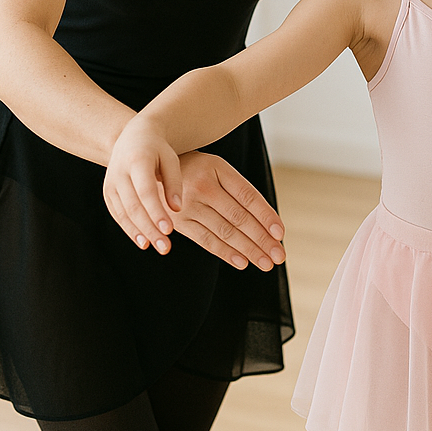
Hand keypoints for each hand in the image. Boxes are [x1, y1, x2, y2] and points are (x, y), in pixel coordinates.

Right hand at [104, 113, 184, 253]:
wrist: (133, 137)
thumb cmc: (157, 149)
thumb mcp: (171, 159)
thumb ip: (174, 183)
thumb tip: (176, 209)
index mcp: (137, 160)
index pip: (146, 191)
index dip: (156, 212)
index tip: (169, 230)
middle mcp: (119, 172)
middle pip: (133, 206)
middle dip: (150, 228)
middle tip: (165, 247)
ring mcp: (110, 183)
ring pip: (123, 213)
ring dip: (140, 233)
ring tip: (157, 247)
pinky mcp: (107, 192)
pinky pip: (117, 214)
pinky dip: (130, 229)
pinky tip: (143, 241)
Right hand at [169, 152, 286, 271]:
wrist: (151, 169)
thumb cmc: (194, 170)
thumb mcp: (215, 168)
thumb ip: (237, 190)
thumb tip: (266, 220)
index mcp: (217, 168)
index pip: (248, 195)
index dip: (266, 215)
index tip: (280, 233)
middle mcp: (203, 185)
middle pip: (239, 217)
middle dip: (262, 239)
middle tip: (279, 255)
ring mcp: (188, 204)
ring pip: (224, 231)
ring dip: (248, 250)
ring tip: (266, 263)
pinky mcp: (178, 222)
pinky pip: (205, 240)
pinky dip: (225, 253)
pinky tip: (242, 262)